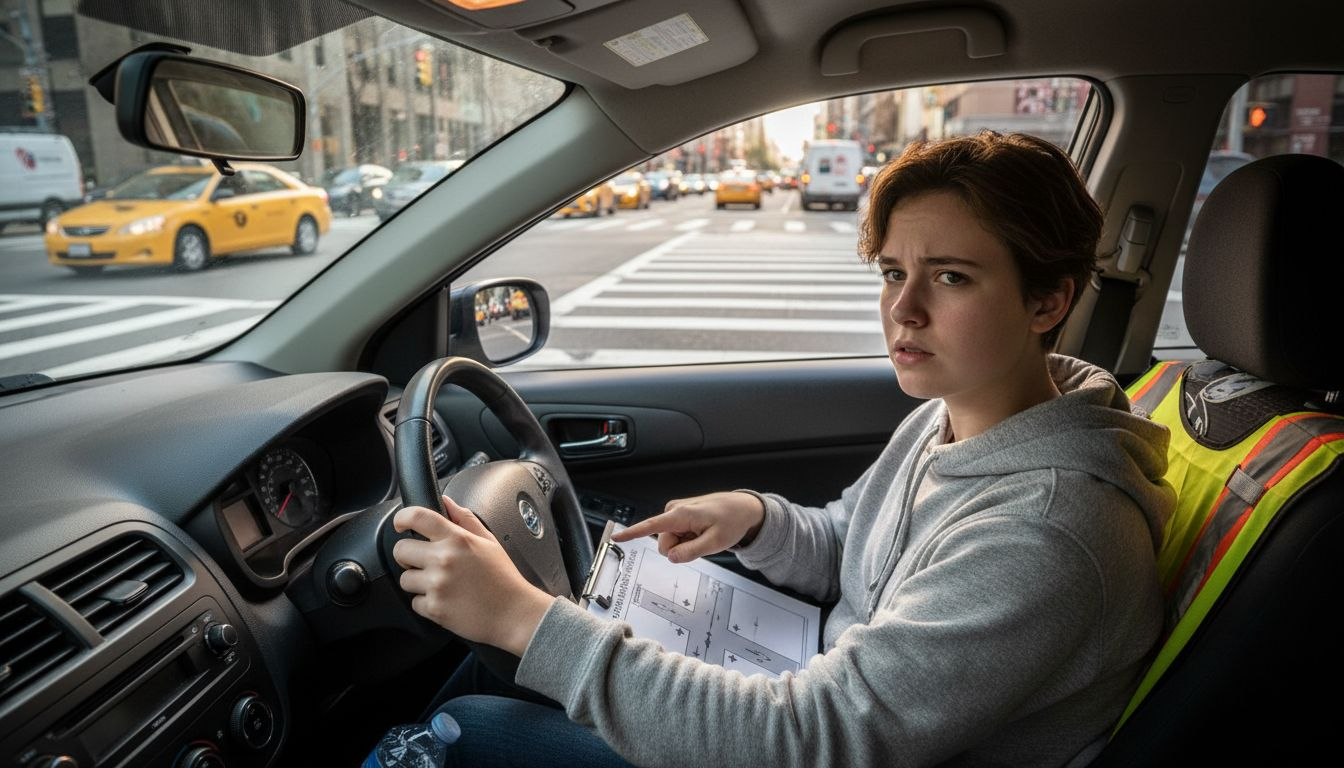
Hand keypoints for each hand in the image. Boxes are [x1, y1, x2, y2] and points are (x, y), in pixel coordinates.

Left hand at [392, 496, 553, 655]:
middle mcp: (444, 559)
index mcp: (457, 539)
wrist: (514, 613)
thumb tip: (446, 502)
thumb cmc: (503, 578)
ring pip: (405, 579)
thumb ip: (465, 519)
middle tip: (424, 561)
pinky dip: (427, 603)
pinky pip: (414, 602)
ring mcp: (437, 585)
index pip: (418, 517)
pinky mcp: (434, 608)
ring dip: (418, 581)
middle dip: (409, 555)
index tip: (401, 523)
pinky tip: (446, 600)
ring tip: (441, 584)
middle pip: (401, 549)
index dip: (402, 517)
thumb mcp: (489, 541)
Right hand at [611, 491, 764, 562]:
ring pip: (671, 541)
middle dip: (680, 549)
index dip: (632, 533)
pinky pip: (677, 535)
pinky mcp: (679, 515)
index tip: (615, 537)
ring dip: (686, 543)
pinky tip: (701, 531)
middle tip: (701, 541)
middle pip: (665, 543)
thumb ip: (691, 552)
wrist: (743, 508)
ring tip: (703, 534)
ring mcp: (676, 512)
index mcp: (680, 515)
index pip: (650, 526)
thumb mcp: (715, 543)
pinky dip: (688, 538)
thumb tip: (671, 557)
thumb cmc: (731, 521)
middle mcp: (674, 510)